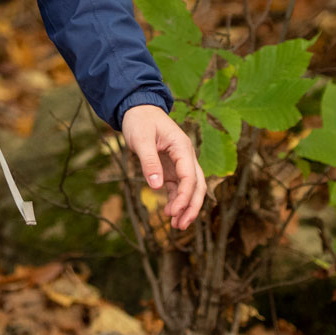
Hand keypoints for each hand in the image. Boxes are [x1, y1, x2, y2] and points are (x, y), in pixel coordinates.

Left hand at [121, 104, 206, 229]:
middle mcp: (186, 156)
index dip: (184, 196)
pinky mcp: (171, 168)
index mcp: (183, 147)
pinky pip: (179, 187)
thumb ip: (149, 162)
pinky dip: (176, 200)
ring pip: (190, 188)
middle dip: (192, 207)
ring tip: (176, 225)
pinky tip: (170, 213)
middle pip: (197, 185)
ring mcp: (180, 163)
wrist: (137, 109)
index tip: (172, 211)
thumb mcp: (141, 139)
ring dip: (185, 206)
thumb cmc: (140, 121)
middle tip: (180, 225)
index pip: (190, 176)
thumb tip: (156, 187)